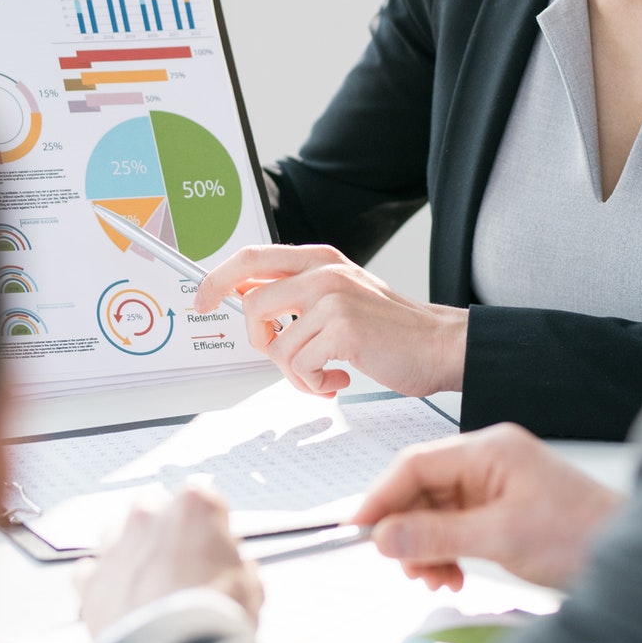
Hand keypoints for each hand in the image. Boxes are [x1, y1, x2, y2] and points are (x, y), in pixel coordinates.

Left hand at [76, 487, 263, 637]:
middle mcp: (149, 516)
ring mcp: (115, 545)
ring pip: (119, 535)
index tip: (218, 548)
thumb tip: (241, 575)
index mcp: (193, 506)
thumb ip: (240, 570)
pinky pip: (92, 572)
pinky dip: (104, 584)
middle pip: (156, 510)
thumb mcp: (249, 589)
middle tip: (183, 567)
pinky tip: (121, 603)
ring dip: (133, 554)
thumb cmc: (211, 617)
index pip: (205, 501)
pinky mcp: (91, 580)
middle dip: (166, 533)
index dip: (212, 528)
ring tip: (151, 588)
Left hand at [194, 245, 468, 398]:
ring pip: (276, 344)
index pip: (250, 257)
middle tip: (280, 356)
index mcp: (320, 259)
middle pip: (251, 303)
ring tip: (322, 375)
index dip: (217, 279)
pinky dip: (314, 385)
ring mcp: (333, 298)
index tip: (201, 300)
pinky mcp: (343, 329)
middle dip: (258, 342)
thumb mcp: (341, 295)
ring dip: (294, 373)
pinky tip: (338, 382)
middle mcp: (324, 271)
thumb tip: (247, 297)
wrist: (440, 345)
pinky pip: (300, 366)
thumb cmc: (391, 330)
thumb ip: (298, 292)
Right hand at [351, 423, 624, 590]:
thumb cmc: (581, 535)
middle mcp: (489, 461)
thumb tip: (384, 536)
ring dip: (426, 548)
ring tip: (436, 580)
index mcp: (489, 450)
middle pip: (422, 490)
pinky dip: (446, 552)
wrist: (632, 556)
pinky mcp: (503, 510)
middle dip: (407, 531)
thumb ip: (438, 535)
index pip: (415, 464)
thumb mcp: (501, 537)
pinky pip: (456, 527)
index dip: (381, 497)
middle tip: (405, 570)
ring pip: (436, 512)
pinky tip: (451, 576)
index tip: (358, 531)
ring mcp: (496, 486)